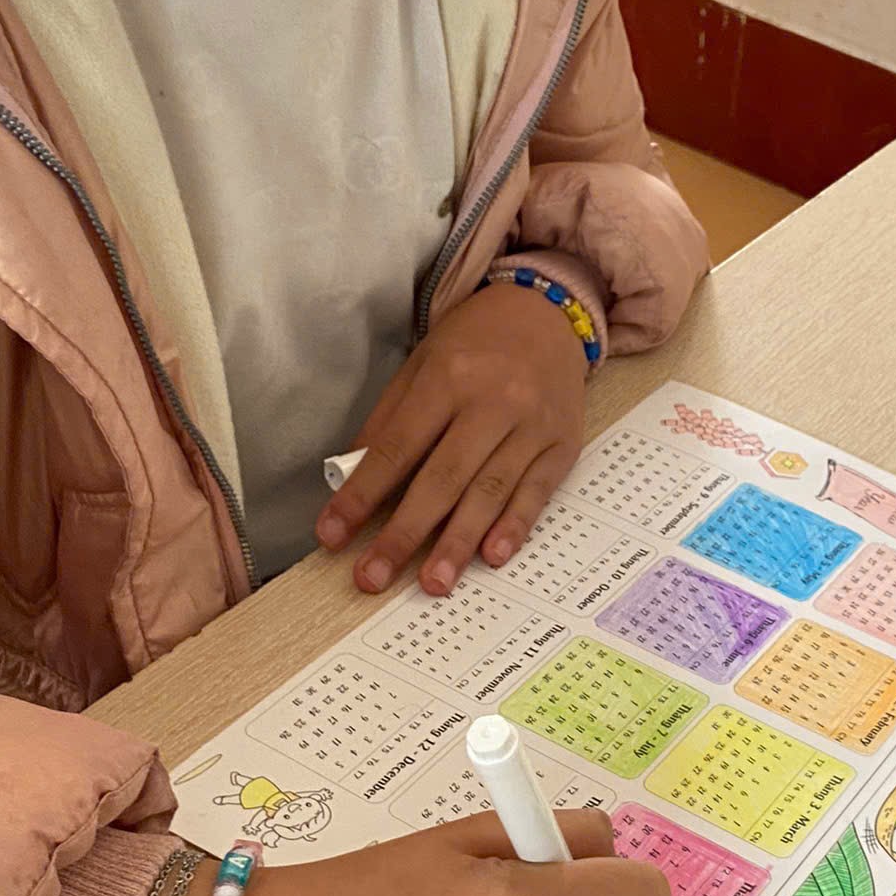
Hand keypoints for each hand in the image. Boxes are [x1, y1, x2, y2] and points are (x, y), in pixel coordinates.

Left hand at [316, 282, 587, 594]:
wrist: (546, 312)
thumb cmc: (474, 344)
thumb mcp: (421, 366)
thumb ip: (390, 422)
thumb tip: (354, 482)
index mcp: (447, 379)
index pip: (396, 449)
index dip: (362, 496)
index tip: (333, 535)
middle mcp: (492, 403)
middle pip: (442, 479)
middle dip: (404, 533)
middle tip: (373, 578)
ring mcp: (532, 427)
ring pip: (489, 493)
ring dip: (458, 542)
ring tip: (432, 583)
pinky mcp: (563, 445)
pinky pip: (536, 493)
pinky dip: (515, 527)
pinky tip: (492, 556)